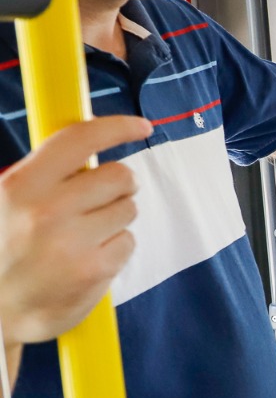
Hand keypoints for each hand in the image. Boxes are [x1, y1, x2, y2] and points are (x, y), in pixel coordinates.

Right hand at [0, 116, 150, 347]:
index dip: (117, 127)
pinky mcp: (93, 271)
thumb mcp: (5, 201)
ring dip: (114, 218)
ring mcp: (72, 243)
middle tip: (98, 201)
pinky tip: (87, 258)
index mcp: (19, 186)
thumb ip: (43, 172)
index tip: (141, 126)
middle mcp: (45, 211)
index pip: (79, 140)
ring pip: (128, 208)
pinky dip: (115, 247)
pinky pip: (128, 241)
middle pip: (119, 176)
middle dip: (117, 185)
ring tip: (82, 236)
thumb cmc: (4, 249)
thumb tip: (92, 139)